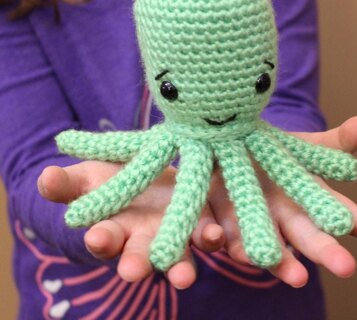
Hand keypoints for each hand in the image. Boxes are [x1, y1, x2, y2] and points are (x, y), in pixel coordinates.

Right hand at [37, 162, 224, 288]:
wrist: (149, 173)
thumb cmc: (110, 180)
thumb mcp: (87, 177)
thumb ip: (67, 182)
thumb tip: (45, 179)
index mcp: (115, 228)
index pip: (105, 239)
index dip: (101, 239)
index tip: (97, 236)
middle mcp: (144, 238)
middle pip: (141, 256)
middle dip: (137, 263)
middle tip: (133, 272)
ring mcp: (174, 233)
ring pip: (178, 255)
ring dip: (181, 266)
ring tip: (183, 277)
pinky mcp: (200, 221)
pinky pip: (207, 233)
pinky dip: (212, 237)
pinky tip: (218, 236)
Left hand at [207, 115, 356, 287]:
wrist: (232, 153)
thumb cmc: (274, 155)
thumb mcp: (303, 147)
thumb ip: (333, 143)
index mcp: (306, 202)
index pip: (341, 214)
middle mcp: (283, 220)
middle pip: (307, 237)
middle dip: (325, 250)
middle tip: (346, 265)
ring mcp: (250, 225)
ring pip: (265, 248)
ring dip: (278, 262)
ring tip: (293, 275)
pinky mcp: (216, 223)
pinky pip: (215, 234)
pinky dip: (215, 238)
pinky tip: (217, 239)